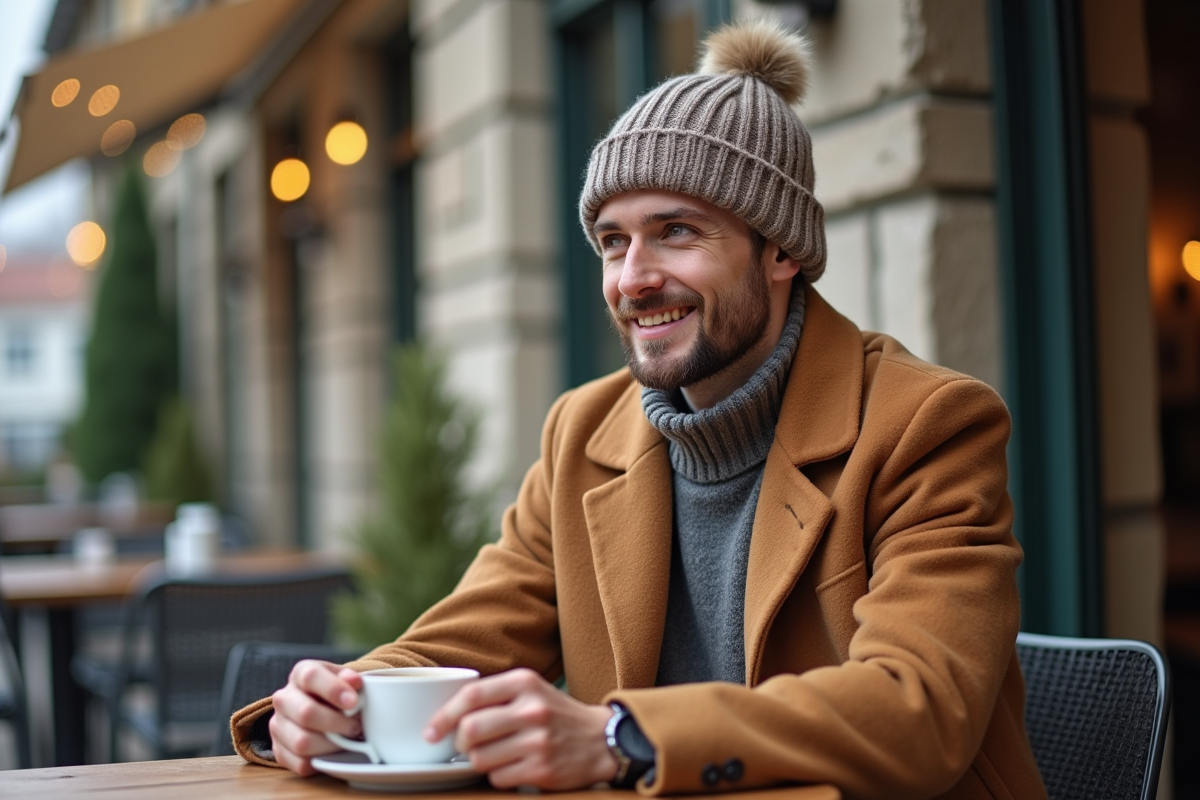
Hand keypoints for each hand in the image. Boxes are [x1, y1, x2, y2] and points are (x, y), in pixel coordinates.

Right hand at [269, 660, 363, 775]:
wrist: (323, 711)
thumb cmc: (337, 694)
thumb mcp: (345, 679)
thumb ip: (349, 678)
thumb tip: (354, 681)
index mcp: (300, 674)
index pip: (311, 677)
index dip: (333, 689)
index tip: (354, 702)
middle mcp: (283, 698)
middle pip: (306, 712)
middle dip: (336, 723)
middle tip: (355, 726)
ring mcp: (278, 726)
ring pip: (302, 742)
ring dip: (331, 744)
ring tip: (346, 740)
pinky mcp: (279, 751)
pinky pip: (300, 763)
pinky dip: (322, 760)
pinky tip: (333, 752)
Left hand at [425, 668, 617, 789]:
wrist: (601, 740)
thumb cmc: (556, 714)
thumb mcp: (531, 690)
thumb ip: (495, 695)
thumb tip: (446, 715)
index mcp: (524, 682)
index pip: (471, 695)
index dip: (443, 715)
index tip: (430, 732)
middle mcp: (532, 709)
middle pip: (470, 730)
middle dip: (459, 743)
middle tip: (465, 746)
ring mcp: (538, 741)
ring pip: (480, 759)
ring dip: (480, 762)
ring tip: (496, 755)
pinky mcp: (542, 769)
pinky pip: (498, 778)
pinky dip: (498, 777)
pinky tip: (514, 767)